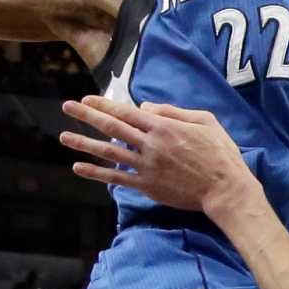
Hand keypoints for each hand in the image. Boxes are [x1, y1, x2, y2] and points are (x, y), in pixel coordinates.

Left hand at [60, 95, 251, 215]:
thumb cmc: (220, 153)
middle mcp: (151, 145)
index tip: (87, 99)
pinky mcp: (147, 186)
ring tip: (64, 137)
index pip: (127, 112)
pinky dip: (96, 173)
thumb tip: (145, 108)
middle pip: (112, 127)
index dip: (105, 104)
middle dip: (87, 116)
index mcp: (164, 127)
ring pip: (109, 152)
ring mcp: (147, 167)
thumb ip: (173, 112)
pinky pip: (116, 178)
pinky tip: (78, 167)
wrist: (225, 189)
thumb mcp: (204, 121)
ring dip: (84, 143)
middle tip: (67, 107)